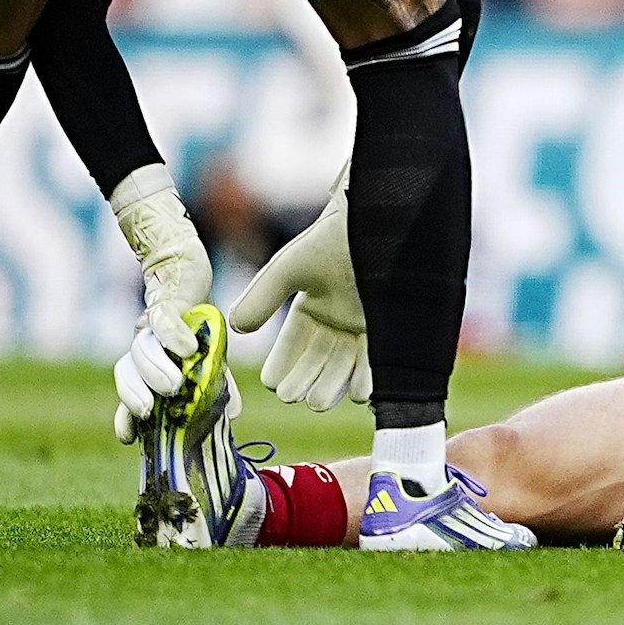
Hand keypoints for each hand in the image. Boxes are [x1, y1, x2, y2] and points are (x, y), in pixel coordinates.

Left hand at [111, 178, 212, 439]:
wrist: (186, 269)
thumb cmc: (196, 321)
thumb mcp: (208, 359)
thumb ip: (212, 386)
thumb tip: (232, 419)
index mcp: (149, 366)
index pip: (131, 395)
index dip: (127, 416)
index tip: (130, 438)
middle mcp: (145, 348)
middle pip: (127, 375)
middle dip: (135, 395)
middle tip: (148, 414)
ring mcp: (151, 327)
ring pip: (141, 351)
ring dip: (155, 370)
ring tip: (174, 387)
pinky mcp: (166, 303)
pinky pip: (163, 321)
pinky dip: (174, 336)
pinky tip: (188, 350)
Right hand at [228, 166, 369, 410]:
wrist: (376, 223)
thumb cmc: (331, 240)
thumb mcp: (290, 269)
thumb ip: (262, 296)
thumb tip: (235, 327)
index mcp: (311, 307)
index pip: (291, 344)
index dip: (281, 364)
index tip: (272, 383)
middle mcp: (336, 321)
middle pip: (316, 361)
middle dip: (303, 380)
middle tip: (291, 396)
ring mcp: (362, 326)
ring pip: (343, 366)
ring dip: (330, 385)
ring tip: (317, 401)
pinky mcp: (388, 328)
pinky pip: (375, 360)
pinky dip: (366, 378)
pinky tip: (356, 392)